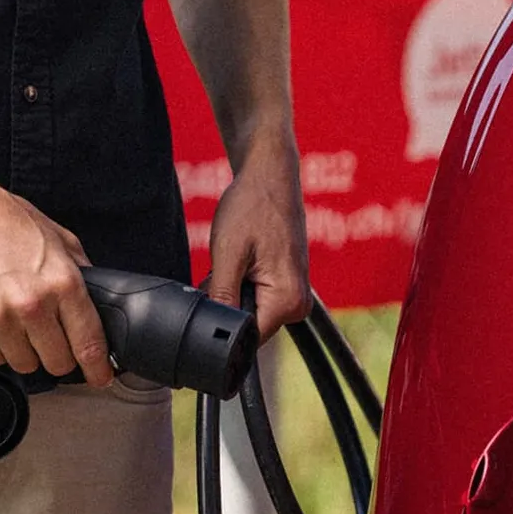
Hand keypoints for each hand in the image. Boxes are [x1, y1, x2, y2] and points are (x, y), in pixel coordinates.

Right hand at [0, 162, 111, 383]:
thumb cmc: (5, 219)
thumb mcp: (59, 237)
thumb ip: (81, 271)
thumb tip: (98, 302)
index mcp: (62, 282)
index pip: (88, 342)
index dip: (98, 367)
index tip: (100, 377)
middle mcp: (32, 303)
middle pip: (57, 363)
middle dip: (60, 357)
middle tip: (54, 342)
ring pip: (24, 365)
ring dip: (27, 353)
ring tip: (20, 324)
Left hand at [205, 137, 309, 336]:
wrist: (271, 176)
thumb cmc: (252, 206)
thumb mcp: (227, 253)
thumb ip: (221, 297)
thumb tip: (213, 331)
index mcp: (288, 300)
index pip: (247, 338)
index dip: (221, 322)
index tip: (214, 292)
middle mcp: (299, 303)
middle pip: (250, 326)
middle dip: (228, 305)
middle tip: (225, 269)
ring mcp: (296, 294)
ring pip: (252, 312)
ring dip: (235, 293)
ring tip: (237, 260)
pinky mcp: (290, 285)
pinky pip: (260, 299)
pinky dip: (244, 285)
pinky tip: (243, 261)